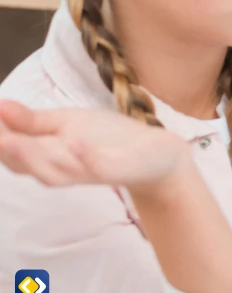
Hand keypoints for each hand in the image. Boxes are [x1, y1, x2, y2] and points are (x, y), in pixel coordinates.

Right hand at [0, 100, 189, 194]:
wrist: (156, 154)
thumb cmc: (106, 139)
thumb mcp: (66, 123)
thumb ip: (31, 121)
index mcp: (45, 155)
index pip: (10, 149)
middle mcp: (61, 167)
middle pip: (24, 163)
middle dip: (4, 149)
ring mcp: (88, 170)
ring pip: (53, 171)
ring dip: (31, 157)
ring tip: (11, 140)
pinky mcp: (116, 169)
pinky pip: (96, 167)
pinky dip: (84, 158)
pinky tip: (73, 143)